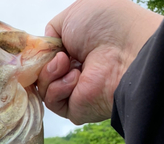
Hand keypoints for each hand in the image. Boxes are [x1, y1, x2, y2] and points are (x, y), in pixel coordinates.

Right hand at [37, 0, 162, 123]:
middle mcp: (74, 70)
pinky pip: (51, 102)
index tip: (38, 49)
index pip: (45, 57)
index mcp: (75, 49)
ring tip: (68, 63)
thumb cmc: (106, 26)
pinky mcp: (73, 109)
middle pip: (40, 73)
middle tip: (59, 55)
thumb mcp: (71, 15)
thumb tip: (43, 50)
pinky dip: (58, 87)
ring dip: (50, 72)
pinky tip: (75, 78)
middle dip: (43, 63)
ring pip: (42, 87)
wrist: (125, 51)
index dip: (38, 54)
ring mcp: (73, 91)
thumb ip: (51, 31)